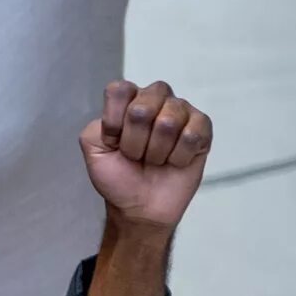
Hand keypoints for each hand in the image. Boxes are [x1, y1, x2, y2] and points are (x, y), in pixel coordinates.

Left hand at [79, 77, 210, 228]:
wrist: (141, 205)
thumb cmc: (118, 176)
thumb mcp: (93, 150)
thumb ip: (96, 126)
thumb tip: (121, 116)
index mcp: (127, 100)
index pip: (119, 90)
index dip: (113, 122)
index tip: (113, 142)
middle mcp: (155, 99)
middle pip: (142, 108)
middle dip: (134, 141)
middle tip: (135, 155)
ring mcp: (181, 111)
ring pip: (168, 122)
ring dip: (156, 152)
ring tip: (154, 159)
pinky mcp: (202, 127)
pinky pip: (192, 135)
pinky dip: (178, 157)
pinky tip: (174, 161)